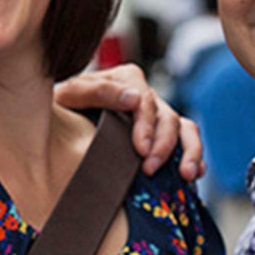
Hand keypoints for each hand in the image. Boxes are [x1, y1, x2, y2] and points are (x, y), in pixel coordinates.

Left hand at [54, 64, 204, 180]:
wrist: (60, 119)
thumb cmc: (62, 105)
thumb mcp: (71, 93)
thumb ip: (97, 91)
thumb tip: (134, 99)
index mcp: (126, 79)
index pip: (146, 100)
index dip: (147, 125)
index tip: (141, 149)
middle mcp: (146, 96)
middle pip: (167, 118)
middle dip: (163, 145)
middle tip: (150, 168)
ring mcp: (156, 115)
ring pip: (184, 128)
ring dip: (189, 152)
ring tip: (187, 175)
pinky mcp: (162, 135)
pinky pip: (187, 142)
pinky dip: (194, 157)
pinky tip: (194, 175)